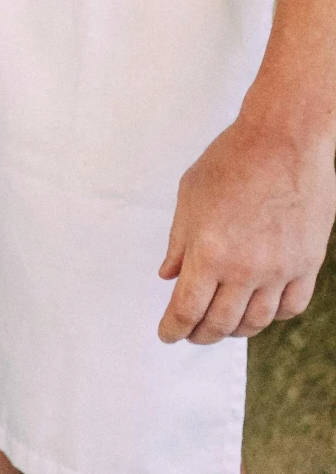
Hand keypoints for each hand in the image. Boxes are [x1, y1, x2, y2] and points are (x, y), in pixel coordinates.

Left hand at [158, 114, 335, 343]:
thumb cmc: (232, 159)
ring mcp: (280, 270)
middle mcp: (245, 268)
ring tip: (223, 326)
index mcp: (209, 251)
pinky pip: (290, 306)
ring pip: (257, 321)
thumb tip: (169, 275)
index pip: (187, 309)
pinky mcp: (307, 264)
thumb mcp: (190, 194)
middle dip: (200, 334)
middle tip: (191, 334)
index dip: (173, 328)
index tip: (166, 334)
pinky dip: (273, 316)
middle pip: (221, 323)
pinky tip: (261, 310)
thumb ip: (178, 241)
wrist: (283, 139)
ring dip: (235, 329)